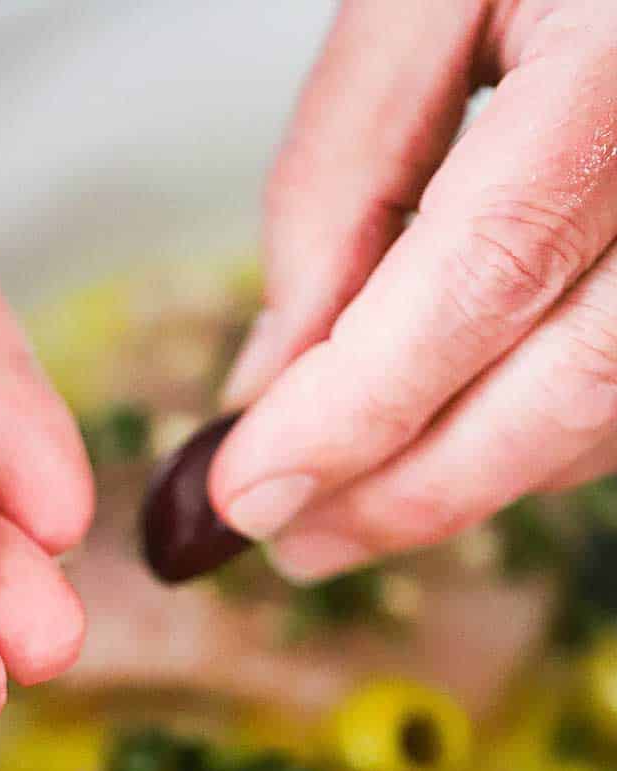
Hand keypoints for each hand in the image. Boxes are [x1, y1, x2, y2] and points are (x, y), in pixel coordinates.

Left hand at [210, 0, 616, 578]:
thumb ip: (345, 172)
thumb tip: (276, 374)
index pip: (482, 279)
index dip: (355, 412)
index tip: (248, 490)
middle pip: (564, 387)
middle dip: (407, 491)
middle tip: (288, 539)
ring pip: (605, 413)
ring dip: (465, 479)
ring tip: (343, 502)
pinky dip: (526, 438)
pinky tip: (441, 440)